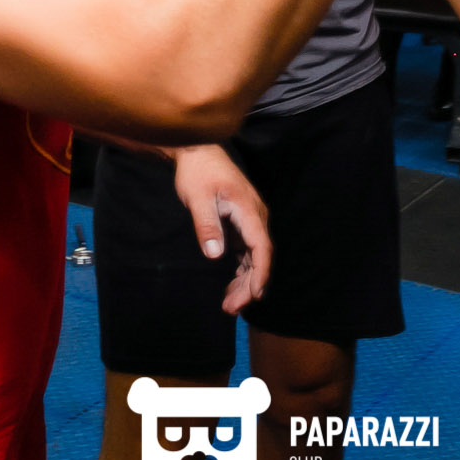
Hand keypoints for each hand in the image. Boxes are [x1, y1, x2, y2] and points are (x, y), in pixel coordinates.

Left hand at [171, 144, 270, 313]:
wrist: (197, 152)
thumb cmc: (197, 173)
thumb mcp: (197, 198)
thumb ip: (207, 225)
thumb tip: (215, 255)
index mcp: (249, 210)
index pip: (262, 247)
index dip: (261, 273)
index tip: (254, 295)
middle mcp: (256, 217)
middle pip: (260, 257)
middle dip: (250, 285)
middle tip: (232, 308)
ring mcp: (250, 221)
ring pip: (254, 258)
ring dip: (245, 282)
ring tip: (230, 305)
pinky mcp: (241, 225)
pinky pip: (247, 253)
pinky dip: (241, 272)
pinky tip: (230, 288)